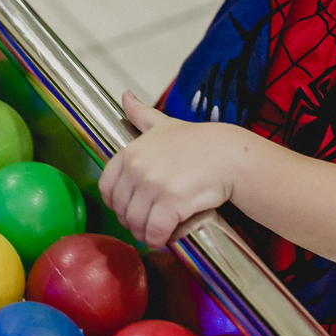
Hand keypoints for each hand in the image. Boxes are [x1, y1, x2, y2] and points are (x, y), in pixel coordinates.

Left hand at [98, 91, 243, 248]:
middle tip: (147, 223)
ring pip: (136, 224)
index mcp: (130, 152)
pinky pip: (155, 232)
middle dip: (132, 222)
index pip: (106, 189)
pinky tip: (167, 237)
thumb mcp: (164, 124)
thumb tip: (125, 95)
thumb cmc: (198, 142)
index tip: (131, 208)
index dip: (117, 203)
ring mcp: (154, 185)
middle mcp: (137, 167)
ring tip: (157, 232)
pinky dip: (159, 240)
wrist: (229, 155)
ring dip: (145, 234)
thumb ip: (141, 113)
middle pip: (121, 210)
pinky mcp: (171, 202)